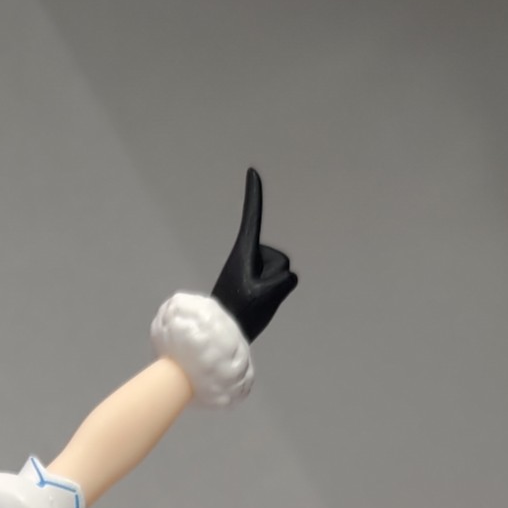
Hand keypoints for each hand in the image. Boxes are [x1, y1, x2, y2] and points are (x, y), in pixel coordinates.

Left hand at [210, 169, 296, 342]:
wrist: (220, 334)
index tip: (252, 172)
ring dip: (270, 290)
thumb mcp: (267, 296)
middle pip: (280, 260)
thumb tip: (287, 278)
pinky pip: (276, 283)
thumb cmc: (239, 314)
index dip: (254, 194)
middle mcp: (248, 254)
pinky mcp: (252, 280)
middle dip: (273, 278)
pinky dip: (270, 295)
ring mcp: (251, 268)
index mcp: (244, 250)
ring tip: (250, 303)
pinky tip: (256, 306)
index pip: (252, 215)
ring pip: (278, 274)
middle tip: (252, 297)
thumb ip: (286, 280)